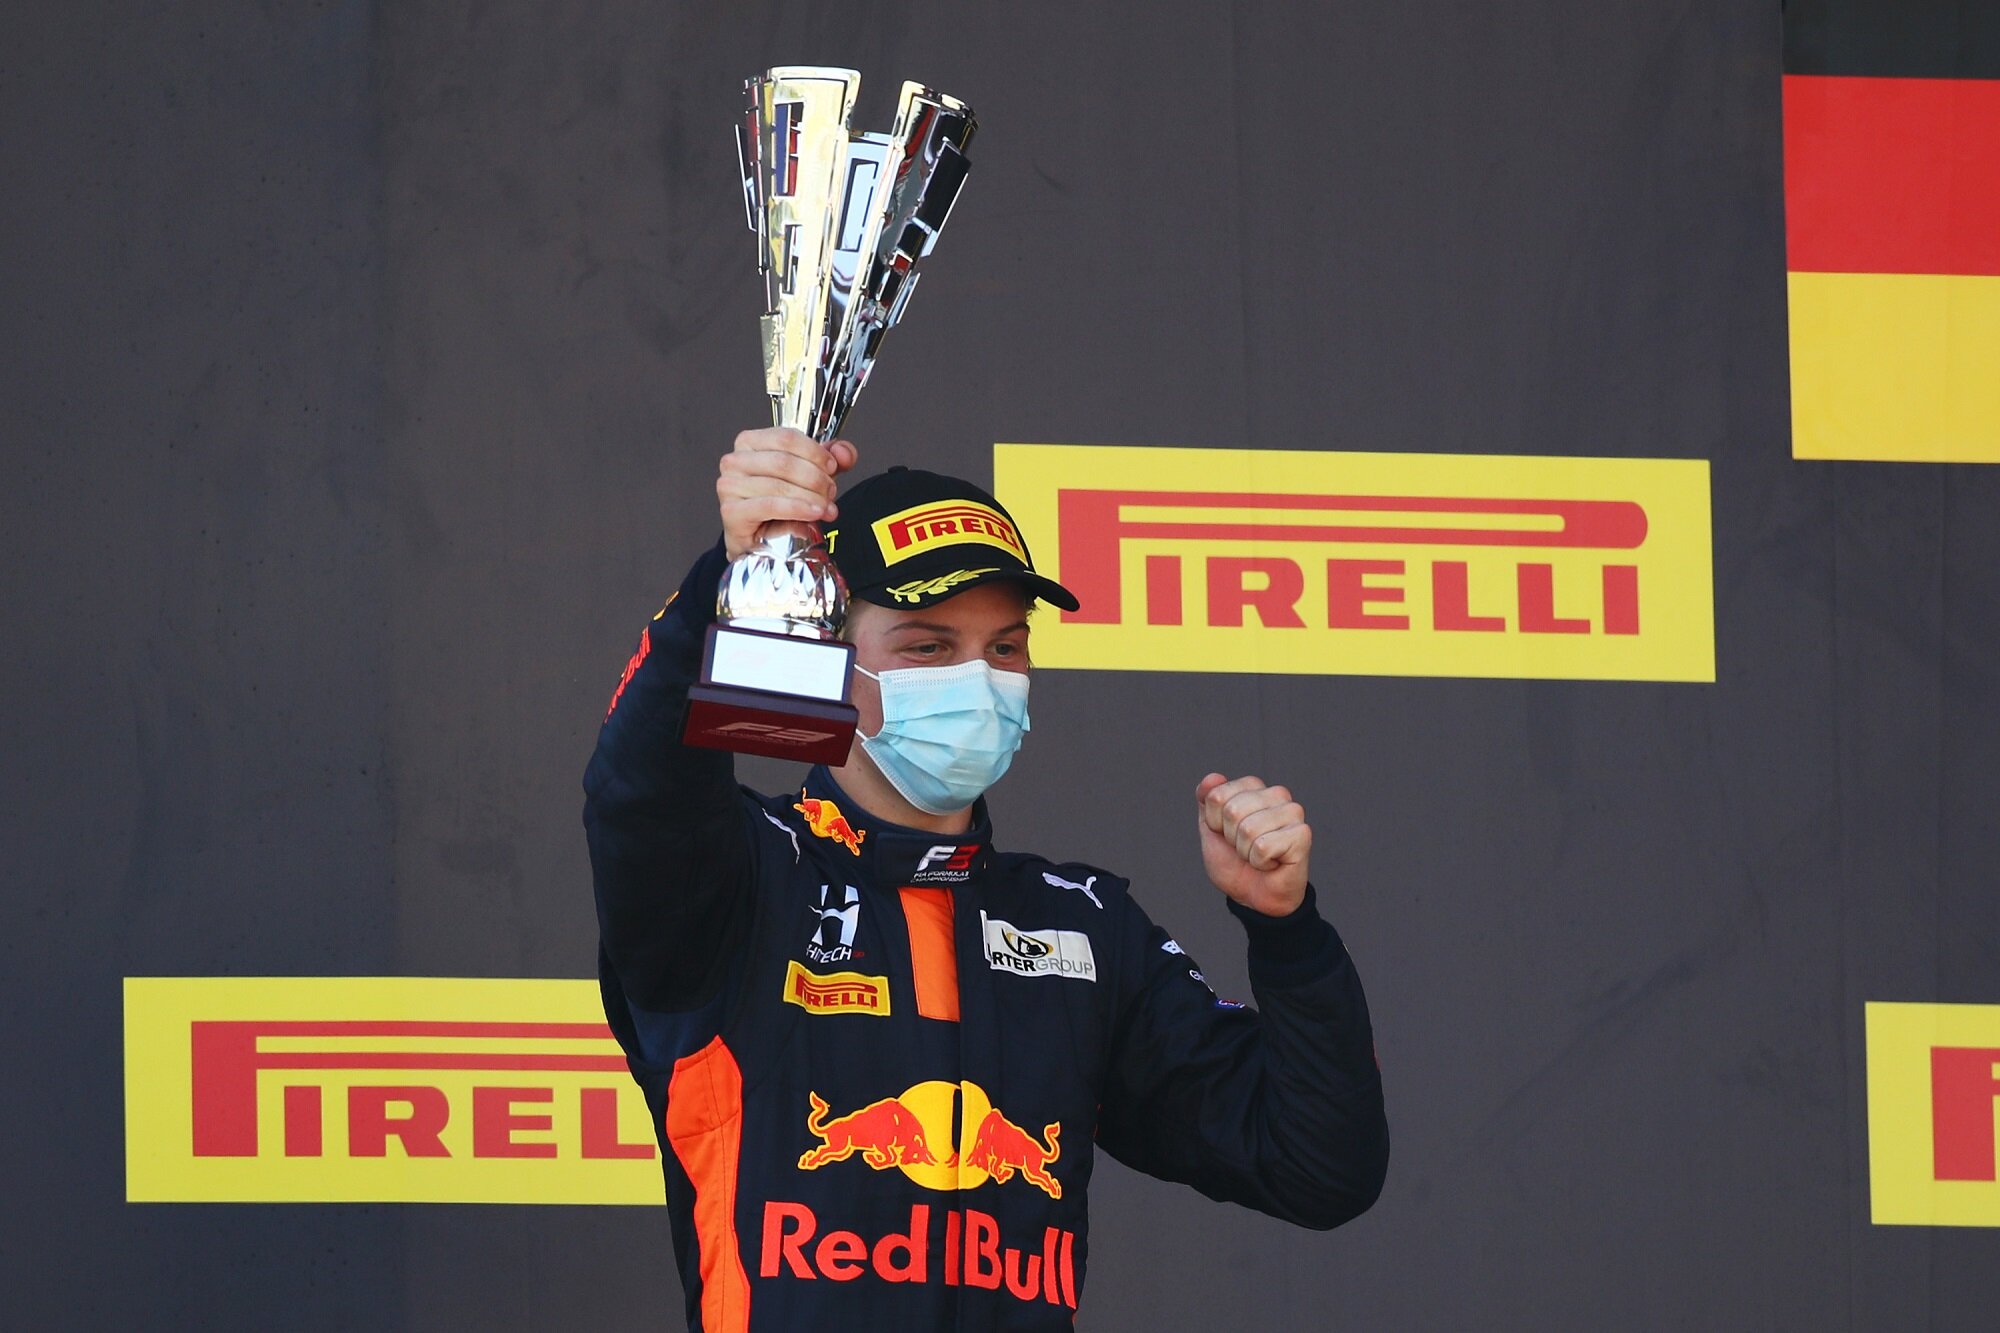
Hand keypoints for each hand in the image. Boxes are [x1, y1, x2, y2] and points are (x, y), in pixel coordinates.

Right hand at [716, 427, 858, 559]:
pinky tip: (813, 513)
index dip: (815, 452)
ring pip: (779, 484)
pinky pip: (770, 505)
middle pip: (784, 461)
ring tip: (826, 508)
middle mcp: (735, 460)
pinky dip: (797, 509)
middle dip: (816, 478)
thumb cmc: (779, 503)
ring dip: (811, 497)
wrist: (758, 539)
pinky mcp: (731, 511)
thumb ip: (832, 460)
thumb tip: (843, 452)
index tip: (832, 467)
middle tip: (831, 492)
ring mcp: (729, 486)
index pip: (786, 437)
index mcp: (750, 442)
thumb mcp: (810, 475)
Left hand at [1195, 773, 1311, 917]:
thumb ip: (1207, 801)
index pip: (1217, 794)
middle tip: (1245, 848)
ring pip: (1248, 829)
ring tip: (1258, 856)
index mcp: (1253, 787)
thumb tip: (1213, 777)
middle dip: (1231, 838)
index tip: (1227, 835)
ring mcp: (1292, 813)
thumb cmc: (1235, 862)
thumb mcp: (1211, 830)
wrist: (1253, 896)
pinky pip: (1263, 847)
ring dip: (1246, 852)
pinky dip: (1260, 862)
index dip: (1214, 822)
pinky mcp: (1302, 834)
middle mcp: (1276, 794)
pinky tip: (1271, 863)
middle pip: (1232, 811)